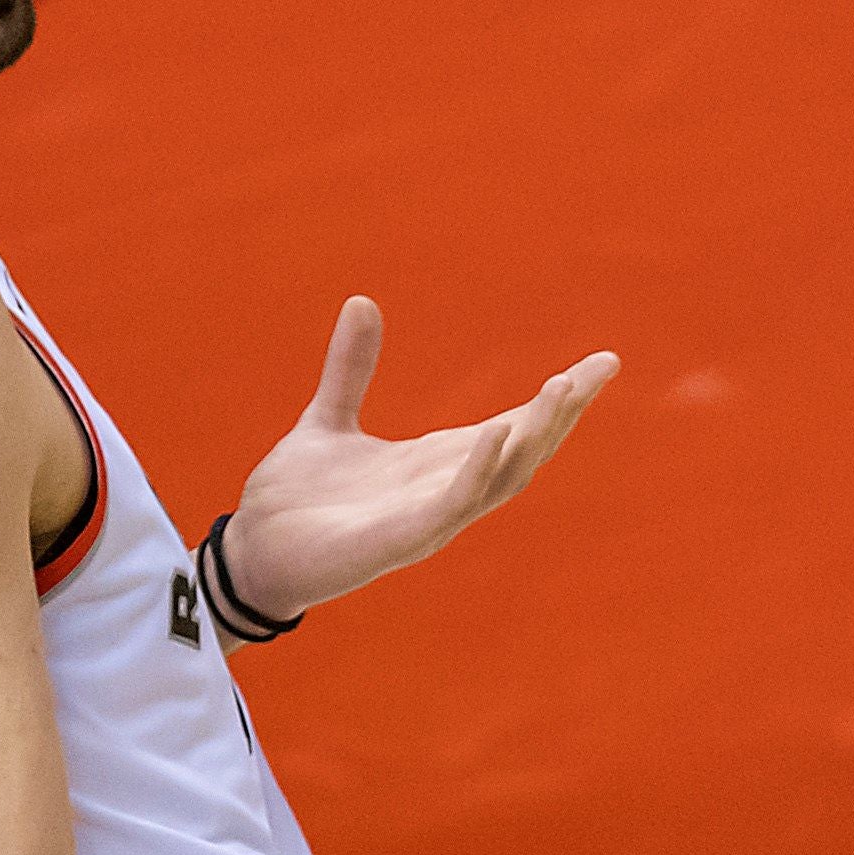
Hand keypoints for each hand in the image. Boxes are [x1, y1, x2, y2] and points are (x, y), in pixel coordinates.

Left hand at [220, 297, 617, 621]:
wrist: (252, 552)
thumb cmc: (295, 500)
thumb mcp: (329, 419)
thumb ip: (350, 368)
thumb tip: (361, 302)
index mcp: (435, 465)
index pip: (512, 427)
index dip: (556, 398)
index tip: (602, 363)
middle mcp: (444, 493)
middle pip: (523, 453)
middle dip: (562, 414)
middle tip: (598, 370)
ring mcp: (428, 520)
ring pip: (502, 480)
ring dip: (534, 437)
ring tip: (562, 390)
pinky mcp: (400, 542)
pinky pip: (452, 506)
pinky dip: (478, 471)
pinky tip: (495, 434)